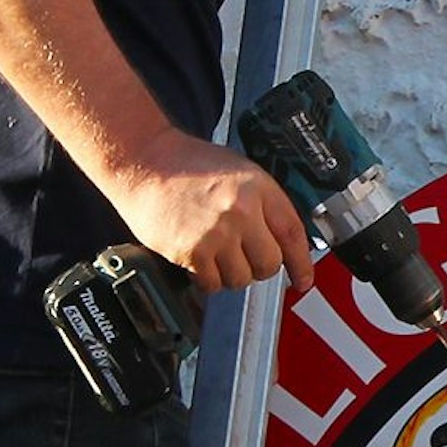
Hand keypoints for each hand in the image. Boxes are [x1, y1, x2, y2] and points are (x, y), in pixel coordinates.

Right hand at [105, 128, 315, 292]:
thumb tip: (283, 240)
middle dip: (260, 266)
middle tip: (246, 256)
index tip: (304, 279)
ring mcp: (216, 234)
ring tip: (218, 252)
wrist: (143, 161)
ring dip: (233, 273)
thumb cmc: (188, 165)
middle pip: (269, 264)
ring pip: (242, 279)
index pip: (293, 234)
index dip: (302, 263)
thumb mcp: (239, 171)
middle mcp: (241, 211)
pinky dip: (208, 278)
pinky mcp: (190, 252)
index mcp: (258, 188)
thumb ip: (264, 203)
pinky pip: (212, 284)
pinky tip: (200, 257)